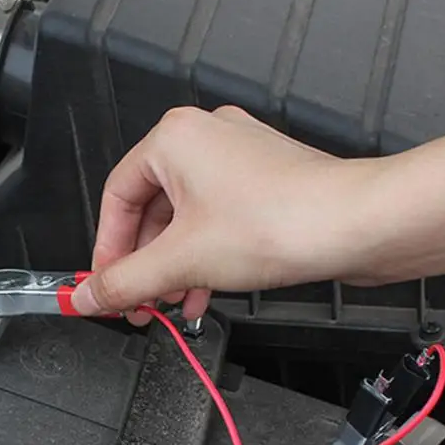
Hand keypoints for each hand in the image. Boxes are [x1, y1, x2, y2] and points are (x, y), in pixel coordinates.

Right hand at [70, 106, 374, 323]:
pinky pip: (217, 220)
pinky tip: (203, 292)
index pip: (116, 198)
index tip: (104, 287)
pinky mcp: (265, 181)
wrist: (356, 224)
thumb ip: (125, 281)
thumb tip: (88, 296)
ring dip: (173, 268)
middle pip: (150, 211)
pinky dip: (204, 257)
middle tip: (137, 304)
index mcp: (174, 139)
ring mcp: (239, 157)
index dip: (106, 251)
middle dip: (143, 265)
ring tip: (170, 306)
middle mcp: (205, 137)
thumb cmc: (280, 221)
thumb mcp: (181, 261)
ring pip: (185, 219)